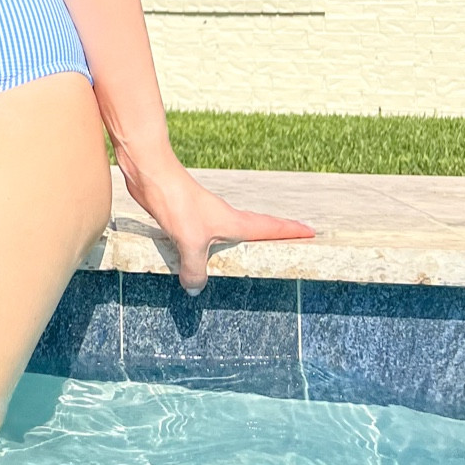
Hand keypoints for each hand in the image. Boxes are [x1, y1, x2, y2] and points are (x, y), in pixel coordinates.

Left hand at [116, 152, 314, 294]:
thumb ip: (195, 269)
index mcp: (234, 222)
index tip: (312, 232)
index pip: (270, 227)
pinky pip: (204, 237)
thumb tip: (195, 289)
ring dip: (242, 241)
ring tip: (249, 254)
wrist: (151, 175)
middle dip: (274, 235)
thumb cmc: (177, 203)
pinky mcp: (186, 218)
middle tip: (291, 241)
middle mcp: (223, 218)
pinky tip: (200, 255)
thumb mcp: (189, 241)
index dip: (291, 231)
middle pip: (256, 227)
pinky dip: (210, 247)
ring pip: (229, 232)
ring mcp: (205, 217)